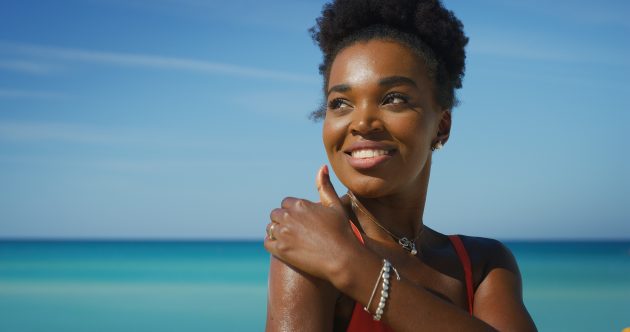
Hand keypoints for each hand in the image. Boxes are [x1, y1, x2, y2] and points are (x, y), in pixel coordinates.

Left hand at [264, 165, 360, 283]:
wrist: (342, 258)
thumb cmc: (342, 231)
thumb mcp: (335, 205)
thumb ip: (325, 186)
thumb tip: (322, 167)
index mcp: (300, 204)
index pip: (285, 203)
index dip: (292, 211)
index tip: (299, 220)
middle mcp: (289, 216)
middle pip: (276, 214)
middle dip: (283, 220)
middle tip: (294, 231)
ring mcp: (283, 233)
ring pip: (270, 228)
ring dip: (276, 232)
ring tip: (288, 239)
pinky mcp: (280, 249)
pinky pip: (267, 242)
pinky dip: (272, 243)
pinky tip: (282, 247)